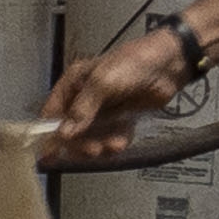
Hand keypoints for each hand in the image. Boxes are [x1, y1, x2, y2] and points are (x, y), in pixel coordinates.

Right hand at [39, 34, 194, 160]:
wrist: (169, 65)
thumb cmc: (132, 64)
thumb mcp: (102, 83)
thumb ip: (83, 109)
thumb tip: (64, 134)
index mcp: (73, 83)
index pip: (52, 113)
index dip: (49, 133)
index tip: (49, 153)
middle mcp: (85, 98)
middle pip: (72, 130)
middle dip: (80, 143)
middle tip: (92, 150)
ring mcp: (104, 110)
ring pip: (92, 137)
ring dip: (99, 145)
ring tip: (111, 146)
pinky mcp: (121, 119)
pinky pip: (111, 137)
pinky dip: (115, 143)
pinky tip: (121, 142)